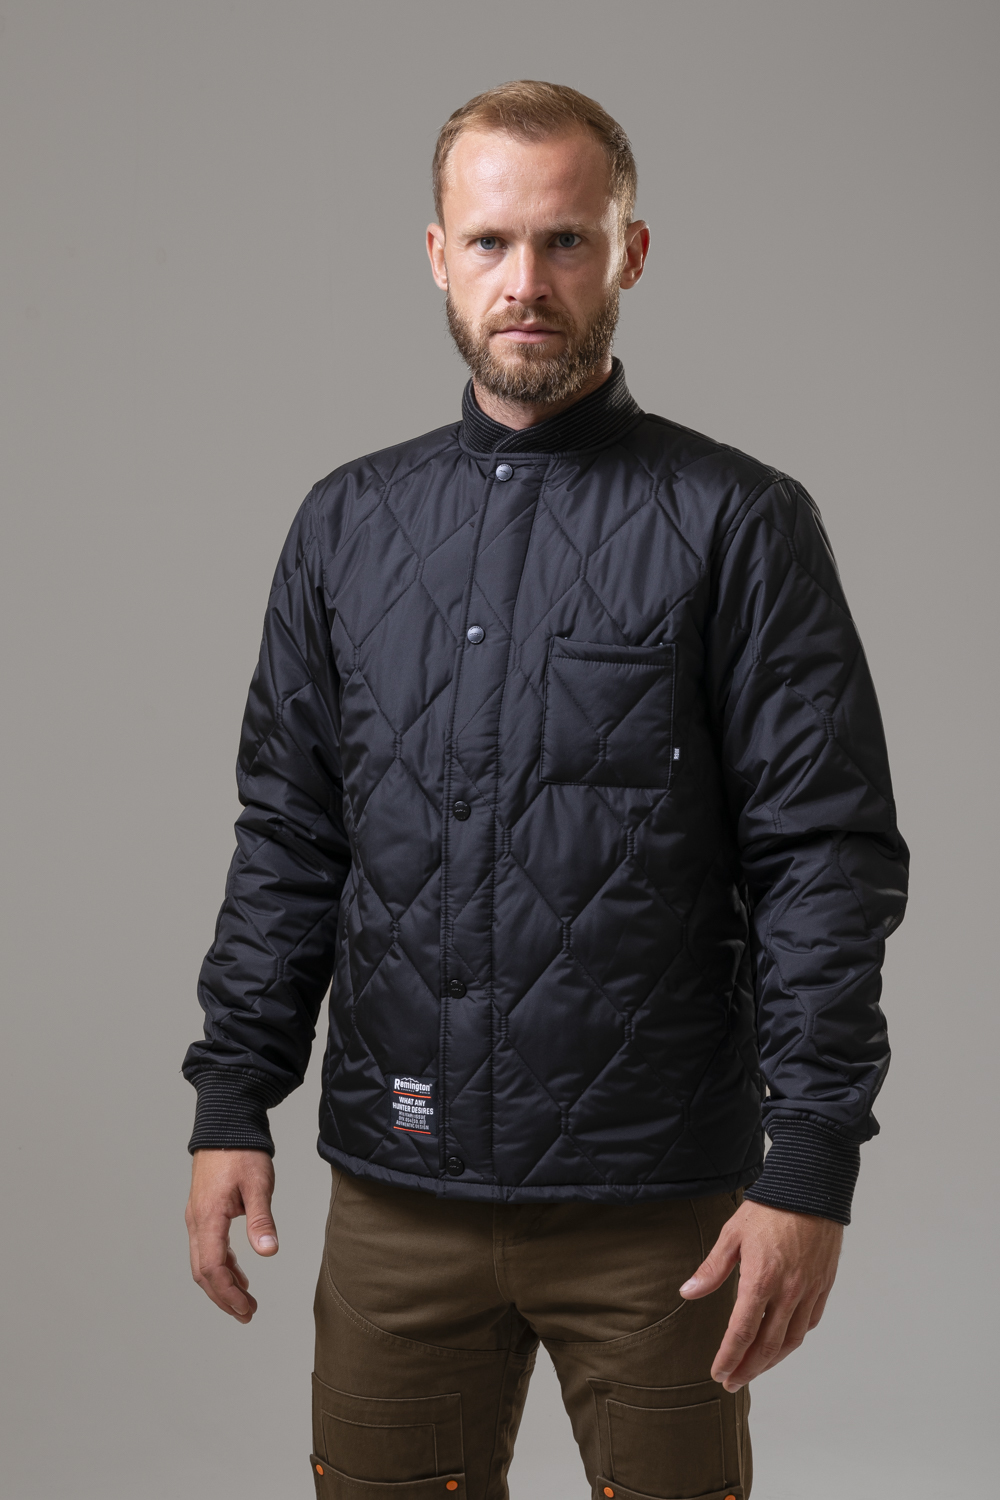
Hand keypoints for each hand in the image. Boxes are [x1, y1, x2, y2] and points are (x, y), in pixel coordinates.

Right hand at [185, 1149, 277, 1322]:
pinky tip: (239, 1274)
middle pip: (202, 1271)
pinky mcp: (203, 1212)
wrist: (225, 1125)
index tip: (246, 1309)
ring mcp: (197, 1217)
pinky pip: (207, 1248)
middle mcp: (196, 1221)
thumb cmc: (242, 1151)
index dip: (227, 1293)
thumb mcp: (258, 1184)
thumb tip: (268, 1253)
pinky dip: (222, 1266)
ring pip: (203, 1262)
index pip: (211, 1267)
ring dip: (222, 1284)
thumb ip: (261, 1220)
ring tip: (245, 1302)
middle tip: (247, 1314)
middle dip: (223, 1297)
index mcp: (208, 1217)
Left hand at [679, 1199, 842, 1390]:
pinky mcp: (823, 1285)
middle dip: (747, 1369)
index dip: (729, 1357)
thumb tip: (687, 1293)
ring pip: (791, 1340)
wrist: (811, 1188)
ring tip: (753, 1370)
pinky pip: (809, 1323)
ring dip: (771, 1362)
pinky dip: (793, 1339)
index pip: (742, 1332)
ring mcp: (809, 1291)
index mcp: (761, 1280)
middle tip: (731, 1382)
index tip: (718, 1373)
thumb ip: (712, 1269)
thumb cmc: (770, 1208)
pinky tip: (781, 1343)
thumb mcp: (733, 1234)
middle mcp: (788, 1292)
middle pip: (767, 1346)